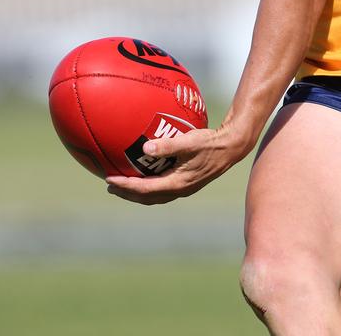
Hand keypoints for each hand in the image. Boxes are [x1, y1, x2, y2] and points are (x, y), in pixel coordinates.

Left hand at [105, 123, 252, 204]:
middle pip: (146, 197)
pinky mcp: (187, 182)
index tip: (108, 179)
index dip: (125, 186)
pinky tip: (147, 173)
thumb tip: (145, 148)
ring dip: (137, 192)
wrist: (231, 148)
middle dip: (127, 193)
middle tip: (110, 185)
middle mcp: (178, 190)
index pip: (144, 189)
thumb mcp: (189, 142)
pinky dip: (149, 185)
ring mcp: (183, 188)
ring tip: (123, 184)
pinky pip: (162, 189)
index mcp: (176, 183)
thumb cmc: (211, 143)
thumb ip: (168, 145)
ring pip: (154, 196)